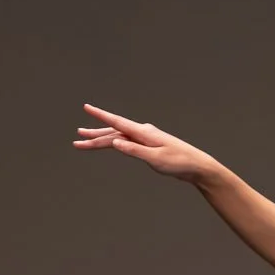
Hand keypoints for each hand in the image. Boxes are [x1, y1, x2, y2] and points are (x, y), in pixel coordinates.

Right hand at [72, 103, 218, 182]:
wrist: (197, 167)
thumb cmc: (179, 163)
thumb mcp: (156, 159)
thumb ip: (135, 151)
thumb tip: (116, 142)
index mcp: (144, 132)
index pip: (117, 122)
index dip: (100, 116)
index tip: (86, 108)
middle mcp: (143, 132)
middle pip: (114, 131)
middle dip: (95, 134)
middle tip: (78, 138)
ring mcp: (146, 138)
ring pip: (119, 137)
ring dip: (103, 139)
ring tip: (86, 141)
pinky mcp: (149, 146)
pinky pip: (127, 142)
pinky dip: (115, 143)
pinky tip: (110, 143)